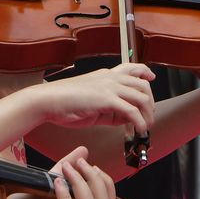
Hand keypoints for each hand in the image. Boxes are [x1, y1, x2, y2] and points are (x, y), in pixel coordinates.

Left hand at [0, 146, 116, 198]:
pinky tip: (56, 183)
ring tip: (66, 170)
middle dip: (95, 179)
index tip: (90, 165)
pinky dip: (65, 195)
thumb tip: (84, 150)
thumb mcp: (49, 183)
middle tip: (79, 164)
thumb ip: (67, 169)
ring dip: (80, 183)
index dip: (104, 181)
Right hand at [32, 63, 154, 131]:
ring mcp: (109, 87)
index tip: (151, 78)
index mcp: (105, 75)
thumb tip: (125, 116)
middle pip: (143, 84)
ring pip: (142, 97)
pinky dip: (140, 122)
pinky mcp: (106, 99)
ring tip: (145, 127)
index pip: (132, 68)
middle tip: (148, 117)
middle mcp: (110, 77)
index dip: (145, 73)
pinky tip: (139, 130)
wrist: (47, 100)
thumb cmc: (64, 102)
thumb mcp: (92, 102)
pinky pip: (132, 111)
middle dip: (150, 101)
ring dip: (148, 114)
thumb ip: (110, 107)